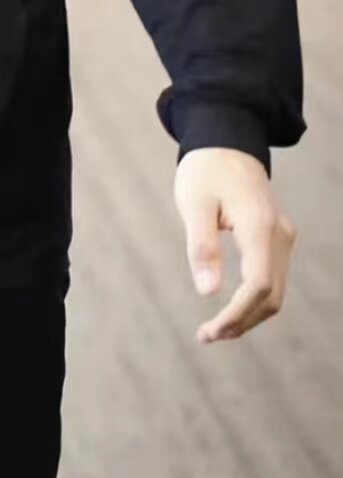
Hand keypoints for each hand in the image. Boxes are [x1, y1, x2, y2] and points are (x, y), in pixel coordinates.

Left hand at [174, 148, 296, 343]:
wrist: (227, 140)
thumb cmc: (205, 170)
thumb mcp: (194, 204)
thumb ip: (201, 247)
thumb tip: (208, 293)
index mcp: (259, 226)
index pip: (259, 285)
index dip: (237, 314)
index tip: (210, 331)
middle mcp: (280, 235)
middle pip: (271, 295)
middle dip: (242, 321)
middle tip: (207, 336)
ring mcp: (283, 237)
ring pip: (276, 291)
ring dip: (249, 315)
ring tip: (214, 329)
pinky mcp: (278, 238)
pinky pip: (273, 278)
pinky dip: (255, 299)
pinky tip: (230, 308)